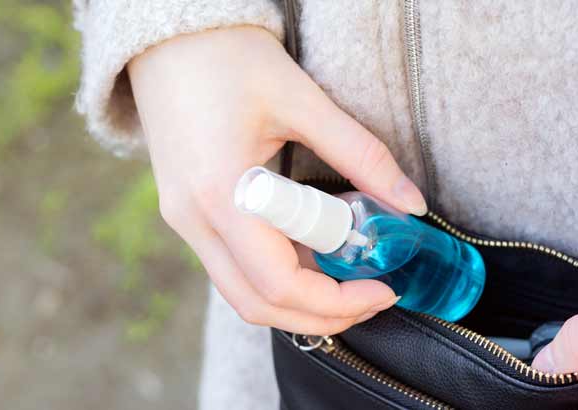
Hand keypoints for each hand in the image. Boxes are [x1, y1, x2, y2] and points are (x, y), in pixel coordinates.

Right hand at [129, 27, 426, 334]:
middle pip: (257, 305)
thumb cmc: (229, 57)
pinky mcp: (186, 214)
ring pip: (241, 293)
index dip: (338, 300)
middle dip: (322, 315)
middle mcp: (193, 219)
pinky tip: (313, 252)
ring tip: (349, 279)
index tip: (385, 288)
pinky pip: (232, 267)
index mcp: (221, 193)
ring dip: (298, 301)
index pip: (279, 282)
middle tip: (373, 296)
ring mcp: (184, 221)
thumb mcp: (303, 99)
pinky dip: (276, 275)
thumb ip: (361, 154)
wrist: (166, 36)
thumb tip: (411, 204)